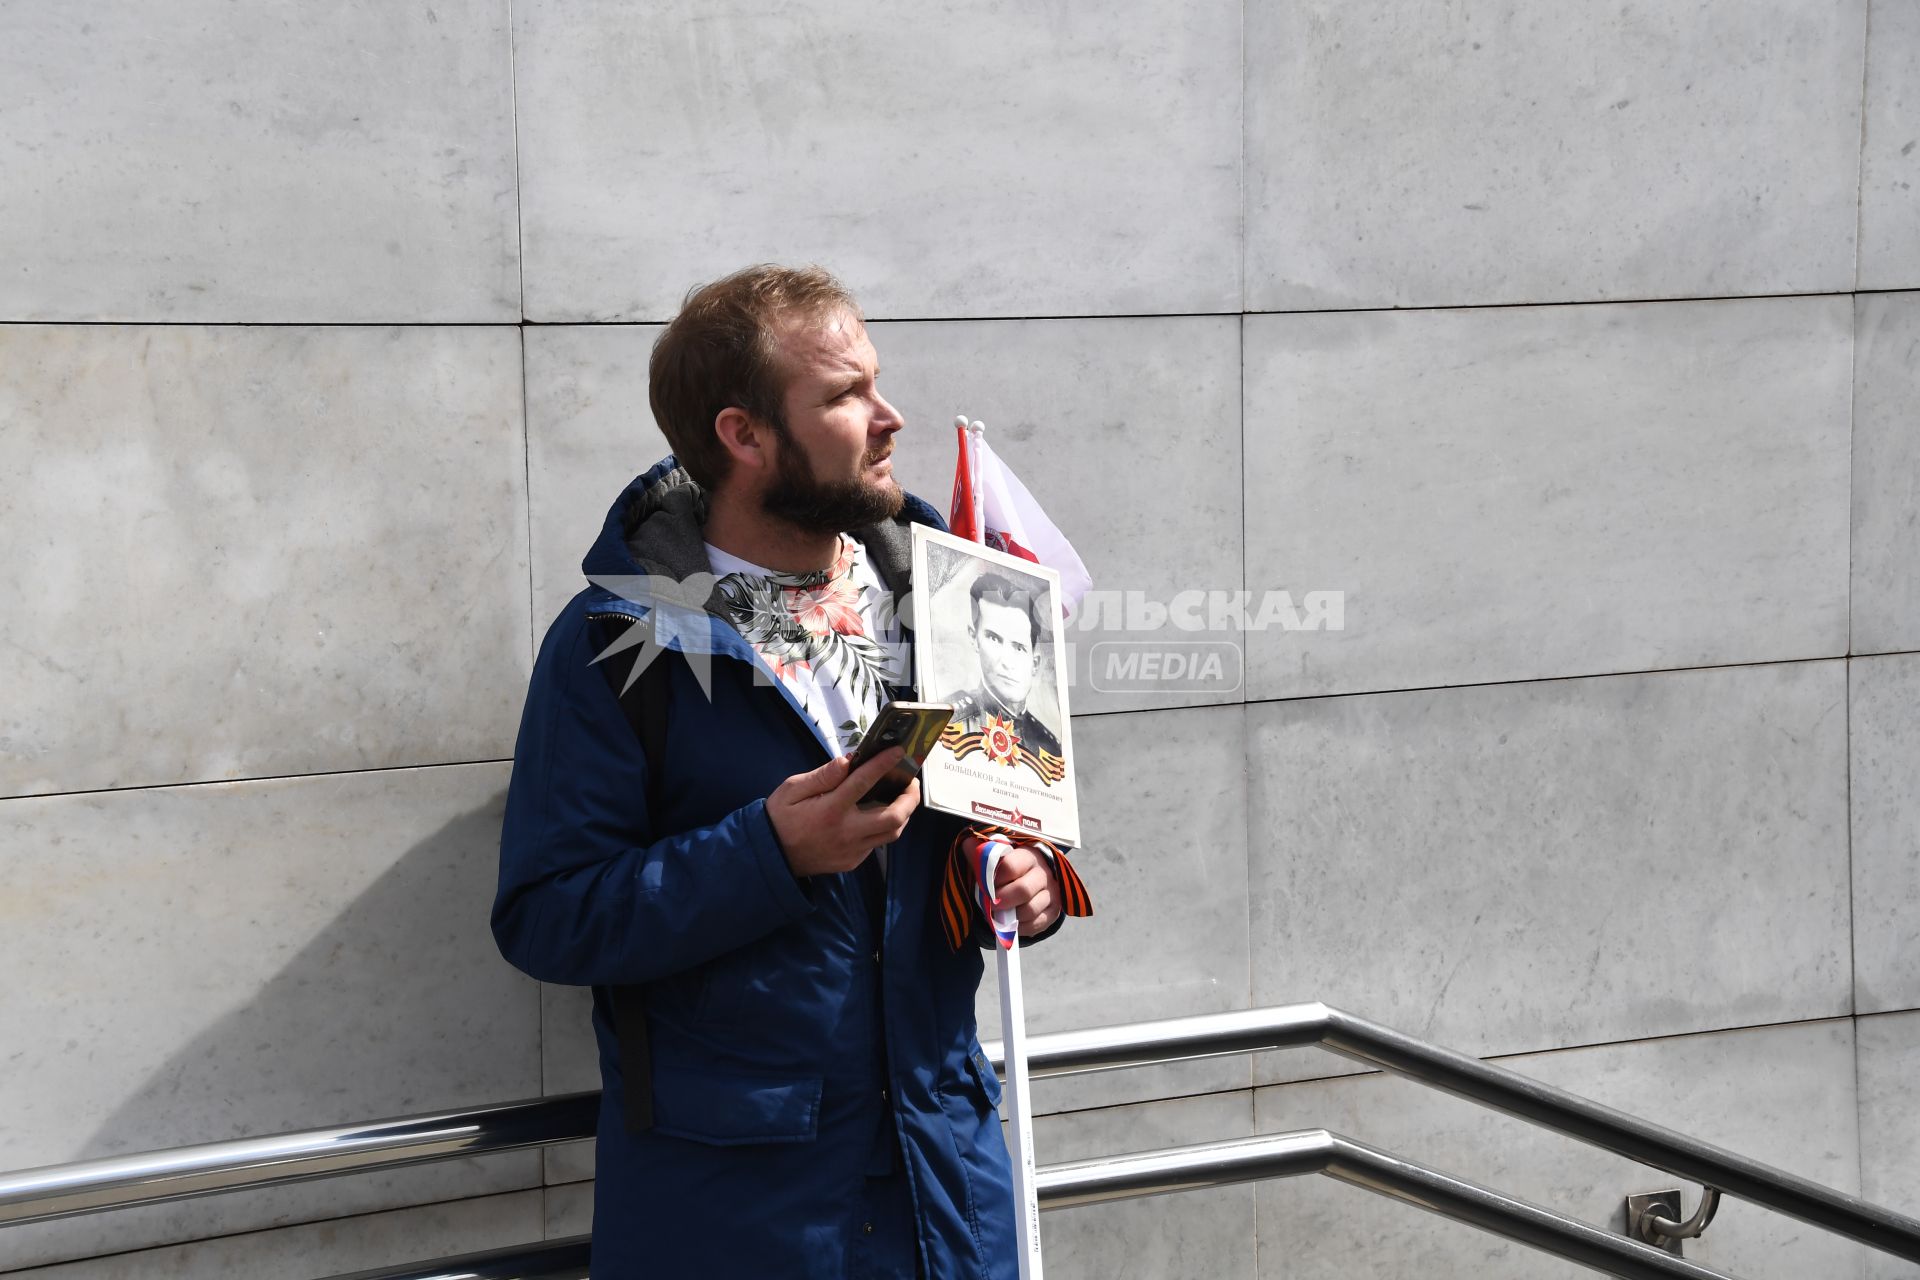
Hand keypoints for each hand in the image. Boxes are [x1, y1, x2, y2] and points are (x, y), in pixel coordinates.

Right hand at [767, 749, 920, 877]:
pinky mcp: (852, 862)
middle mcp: (846, 832)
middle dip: (910, 797)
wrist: (771, 857)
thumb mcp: (792, 790)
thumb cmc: (780, 818)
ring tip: (901, 797)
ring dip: (903, 814)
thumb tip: (847, 761)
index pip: (864, 782)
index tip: (898, 751)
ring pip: (892, 833)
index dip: (884, 764)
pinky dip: (884, 828)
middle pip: (894, 816)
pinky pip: (877, 844)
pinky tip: (878, 815)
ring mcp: (851, 851)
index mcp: (830, 810)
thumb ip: (822, 776)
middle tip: (910, 781)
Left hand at [971, 832, 1060, 936]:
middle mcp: (1044, 873)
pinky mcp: (1054, 912)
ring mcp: (1052, 893)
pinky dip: (1020, 927)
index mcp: (1028, 855)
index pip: (1010, 866)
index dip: (994, 879)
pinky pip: (1036, 924)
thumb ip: (981, 852)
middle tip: (991, 904)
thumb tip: (966, 844)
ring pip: (1030, 910)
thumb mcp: (995, 856)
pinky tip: (1011, 921)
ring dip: (1010, 916)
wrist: (1030, 879)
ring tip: (1000, 913)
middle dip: (1001, 900)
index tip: (985, 886)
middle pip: (1023, 890)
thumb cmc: (1009, 867)